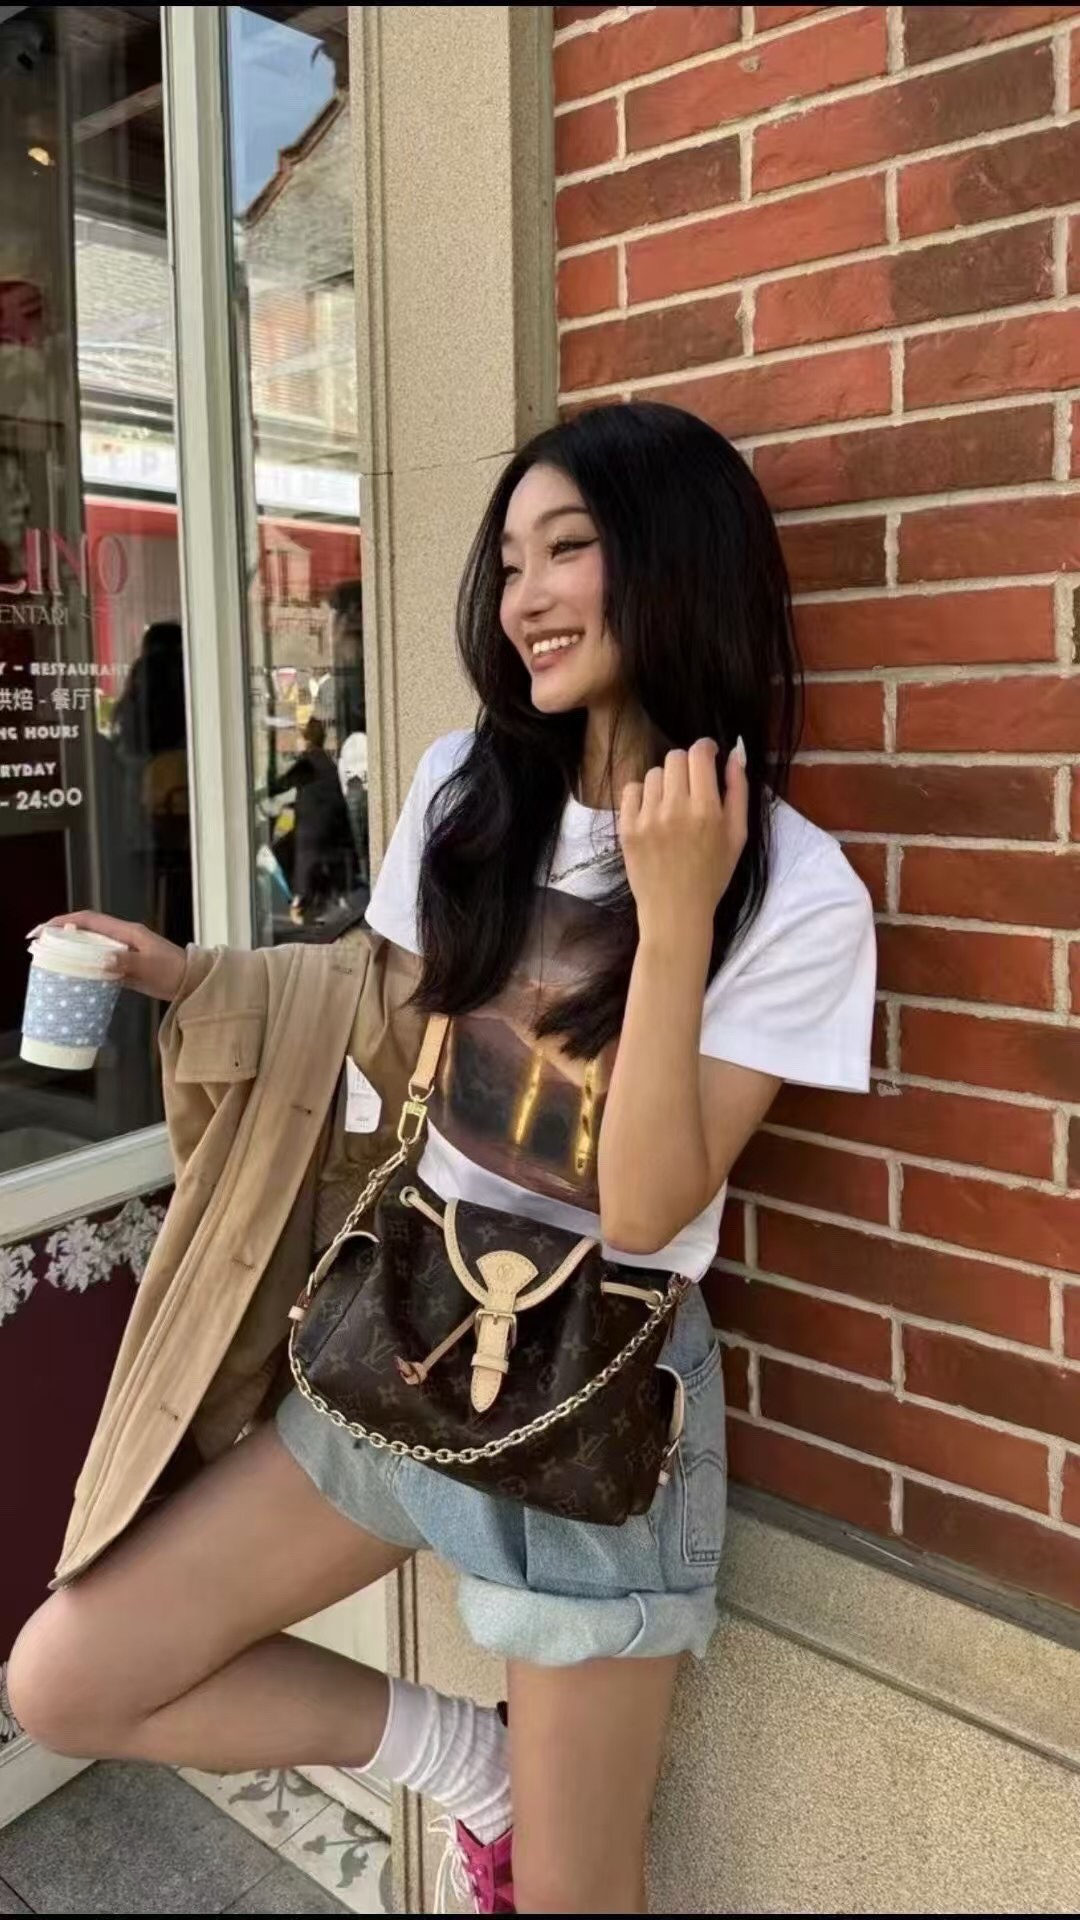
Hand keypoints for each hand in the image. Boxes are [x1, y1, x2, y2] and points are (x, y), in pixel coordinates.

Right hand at [28, 911, 186, 1001]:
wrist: (193, 983)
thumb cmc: (174, 972)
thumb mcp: (149, 967)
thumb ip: (125, 963)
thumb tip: (100, 960)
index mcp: (127, 932)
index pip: (89, 920)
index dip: (64, 921)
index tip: (43, 929)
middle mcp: (123, 938)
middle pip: (85, 931)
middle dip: (61, 934)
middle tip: (38, 946)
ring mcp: (124, 952)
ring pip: (90, 947)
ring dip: (70, 951)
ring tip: (48, 960)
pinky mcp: (126, 967)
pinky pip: (99, 963)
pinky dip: (84, 966)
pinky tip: (72, 976)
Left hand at [619, 738, 747, 937]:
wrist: (675, 910)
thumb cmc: (712, 875)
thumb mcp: (738, 836)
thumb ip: (738, 792)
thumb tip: (735, 755)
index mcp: (707, 809)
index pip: (699, 754)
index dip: (705, 748)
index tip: (707, 756)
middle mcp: (676, 809)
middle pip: (675, 757)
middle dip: (686, 765)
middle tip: (691, 785)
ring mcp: (648, 818)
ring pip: (654, 773)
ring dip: (665, 782)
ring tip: (672, 806)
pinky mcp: (627, 828)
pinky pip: (631, 790)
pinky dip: (642, 795)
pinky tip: (653, 813)